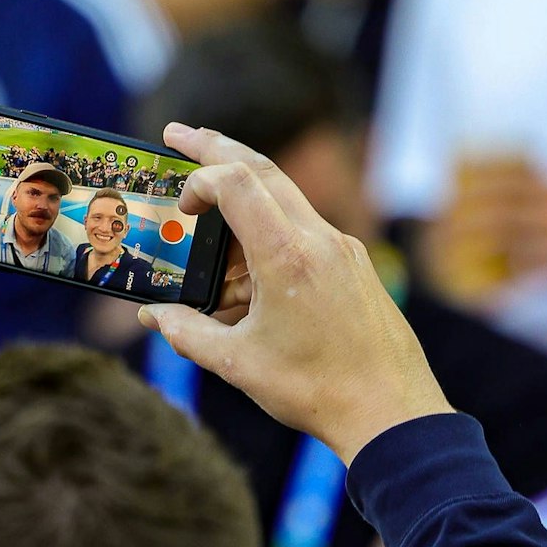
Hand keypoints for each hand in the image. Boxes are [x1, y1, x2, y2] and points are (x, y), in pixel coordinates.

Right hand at [139, 124, 451, 462]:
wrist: (392, 412)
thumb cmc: (318, 390)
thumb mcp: (238, 363)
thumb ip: (187, 333)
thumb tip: (154, 316)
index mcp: (288, 256)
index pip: (236, 181)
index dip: (199, 179)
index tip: (180, 206)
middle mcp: (320, 240)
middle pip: (263, 169)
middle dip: (215, 148)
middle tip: (178, 134)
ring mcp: (343, 249)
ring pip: (285, 201)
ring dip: (242, 208)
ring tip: (213, 262)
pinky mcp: (354, 266)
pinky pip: (304, 234)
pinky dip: (270, 240)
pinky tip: (251, 286)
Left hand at [441, 157, 546, 285]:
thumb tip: (513, 208)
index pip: (512, 176)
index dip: (480, 182)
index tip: (454, 192)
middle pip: (501, 201)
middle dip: (467, 211)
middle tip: (443, 224)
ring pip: (507, 230)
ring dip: (475, 239)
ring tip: (451, 251)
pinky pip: (527, 267)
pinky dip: (505, 278)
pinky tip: (488, 288)